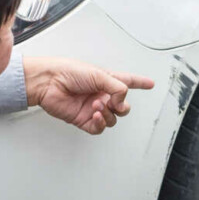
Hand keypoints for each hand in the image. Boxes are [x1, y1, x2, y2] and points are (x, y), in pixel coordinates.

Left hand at [23, 57, 153, 134]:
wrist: (49, 83)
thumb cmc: (68, 72)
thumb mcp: (99, 74)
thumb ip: (117, 87)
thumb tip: (123, 101)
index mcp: (106, 80)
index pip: (128, 82)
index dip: (140, 82)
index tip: (150, 84)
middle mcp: (101, 94)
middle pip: (123, 106)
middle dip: (121, 106)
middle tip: (113, 101)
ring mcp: (93, 108)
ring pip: (113, 118)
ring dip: (108, 113)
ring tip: (97, 105)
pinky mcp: (83, 119)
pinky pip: (99, 127)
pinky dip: (101, 123)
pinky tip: (95, 115)